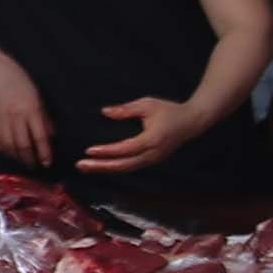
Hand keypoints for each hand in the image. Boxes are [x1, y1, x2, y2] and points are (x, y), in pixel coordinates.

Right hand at [0, 57, 53, 167]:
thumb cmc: (21, 82)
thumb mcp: (38, 97)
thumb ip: (44, 118)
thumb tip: (51, 137)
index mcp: (31, 110)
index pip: (39, 137)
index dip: (44, 152)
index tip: (48, 163)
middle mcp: (16, 117)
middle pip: (23, 145)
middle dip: (30, 159)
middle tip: (36, 167)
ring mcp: (1, 119)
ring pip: (9, 146)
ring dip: (17, 158)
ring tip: (23, 162)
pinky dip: (4, 150)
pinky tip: (10, 153)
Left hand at [72, 92, 211, 175]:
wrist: (192, 121)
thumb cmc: (169, 110)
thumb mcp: (147, 104)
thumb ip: (125, 109)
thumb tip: (104, 112)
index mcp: (152, 140)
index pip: (125, 149)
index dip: (107, 151)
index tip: (89, 150)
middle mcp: (153, 154)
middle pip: (123, 165)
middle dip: (101, 166)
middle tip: (80, 165)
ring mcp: (153, 160)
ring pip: (127, 168)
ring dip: (105, 168)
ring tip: (86, 167)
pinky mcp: (152, 160)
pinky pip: (131, 167)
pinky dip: (115, 167)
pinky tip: (101, 166)